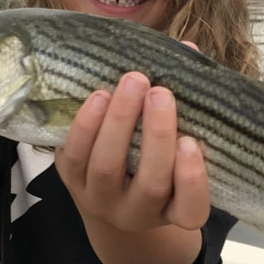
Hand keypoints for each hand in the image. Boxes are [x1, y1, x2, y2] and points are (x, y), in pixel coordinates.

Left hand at [54, 49, 209, 233]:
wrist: (113, 195)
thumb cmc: (157, 159)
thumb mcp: (179, 143)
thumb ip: (190, 105)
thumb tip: (188, 50)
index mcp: (176, 209)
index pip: (191, 209)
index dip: (192, 179)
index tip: (191, 143)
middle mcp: (140, 213)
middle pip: (150, 185)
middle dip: (156, 137)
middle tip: (161, 93)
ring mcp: (103, 201)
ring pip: (107, 168)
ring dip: (118, 122)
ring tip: (133, 81)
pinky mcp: (71, 182)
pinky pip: (75, 157)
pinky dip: (85, 125)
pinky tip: (99, 95)